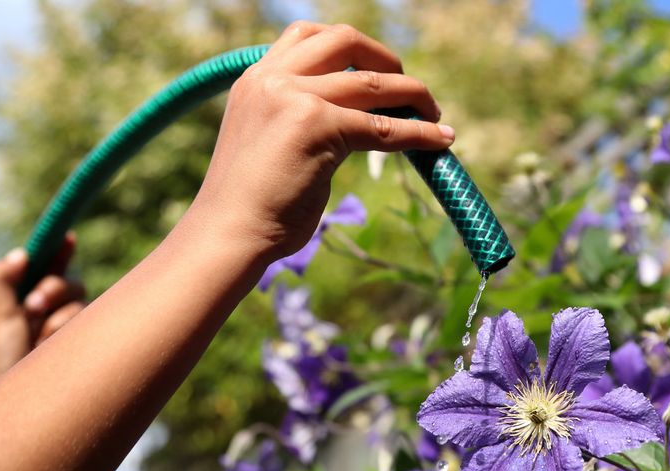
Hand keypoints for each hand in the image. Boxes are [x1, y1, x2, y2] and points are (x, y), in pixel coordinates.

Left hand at [0, 235, 84, 391]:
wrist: (13, 405)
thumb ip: (4, 281)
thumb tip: (21, 252)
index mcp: (23, 303)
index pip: (46, 269)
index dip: (57, 251)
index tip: (66, 236)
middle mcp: (46, 315)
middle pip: (68, 282)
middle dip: (54, 288)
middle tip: (33, 306)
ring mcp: (65, 333)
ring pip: (79, 303)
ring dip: (57, 317)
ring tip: (38, 339)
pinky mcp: (80, 348)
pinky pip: (88, 325)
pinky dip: (67, 330)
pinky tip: (52, 347)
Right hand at [192, 21, 454, 261]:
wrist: (228, 235)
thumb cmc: (250, 205)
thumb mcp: (269, 142)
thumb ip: (297, 119)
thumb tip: (350, 123)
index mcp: (256, 78)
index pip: (308, 36)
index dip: (350, 48)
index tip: (375, 71)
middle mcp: (273, 78)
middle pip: (345, 40)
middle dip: (386, 59)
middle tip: (409, 88)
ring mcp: (294, 98)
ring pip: (373, 82)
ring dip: (414, 95)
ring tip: (435, 114)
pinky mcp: (317, 126)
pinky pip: (383, 127)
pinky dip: (419, 132)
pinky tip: (441, 140)